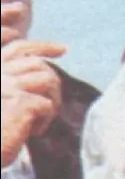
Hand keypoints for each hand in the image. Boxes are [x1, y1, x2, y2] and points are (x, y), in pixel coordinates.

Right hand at [1, 40, 65, 167]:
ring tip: (44, 118)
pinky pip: (47, 104)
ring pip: (48, 80)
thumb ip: (14, 84)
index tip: (63, 49)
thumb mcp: (2, 100)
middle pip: (39, 63)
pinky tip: (34, 132)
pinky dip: (46, 119)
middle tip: (54, 103)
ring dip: (53, 100)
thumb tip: (45, 73)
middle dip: (53, 80)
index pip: (19, 48)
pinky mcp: (19, 101)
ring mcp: (7, 85)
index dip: (43, 46)